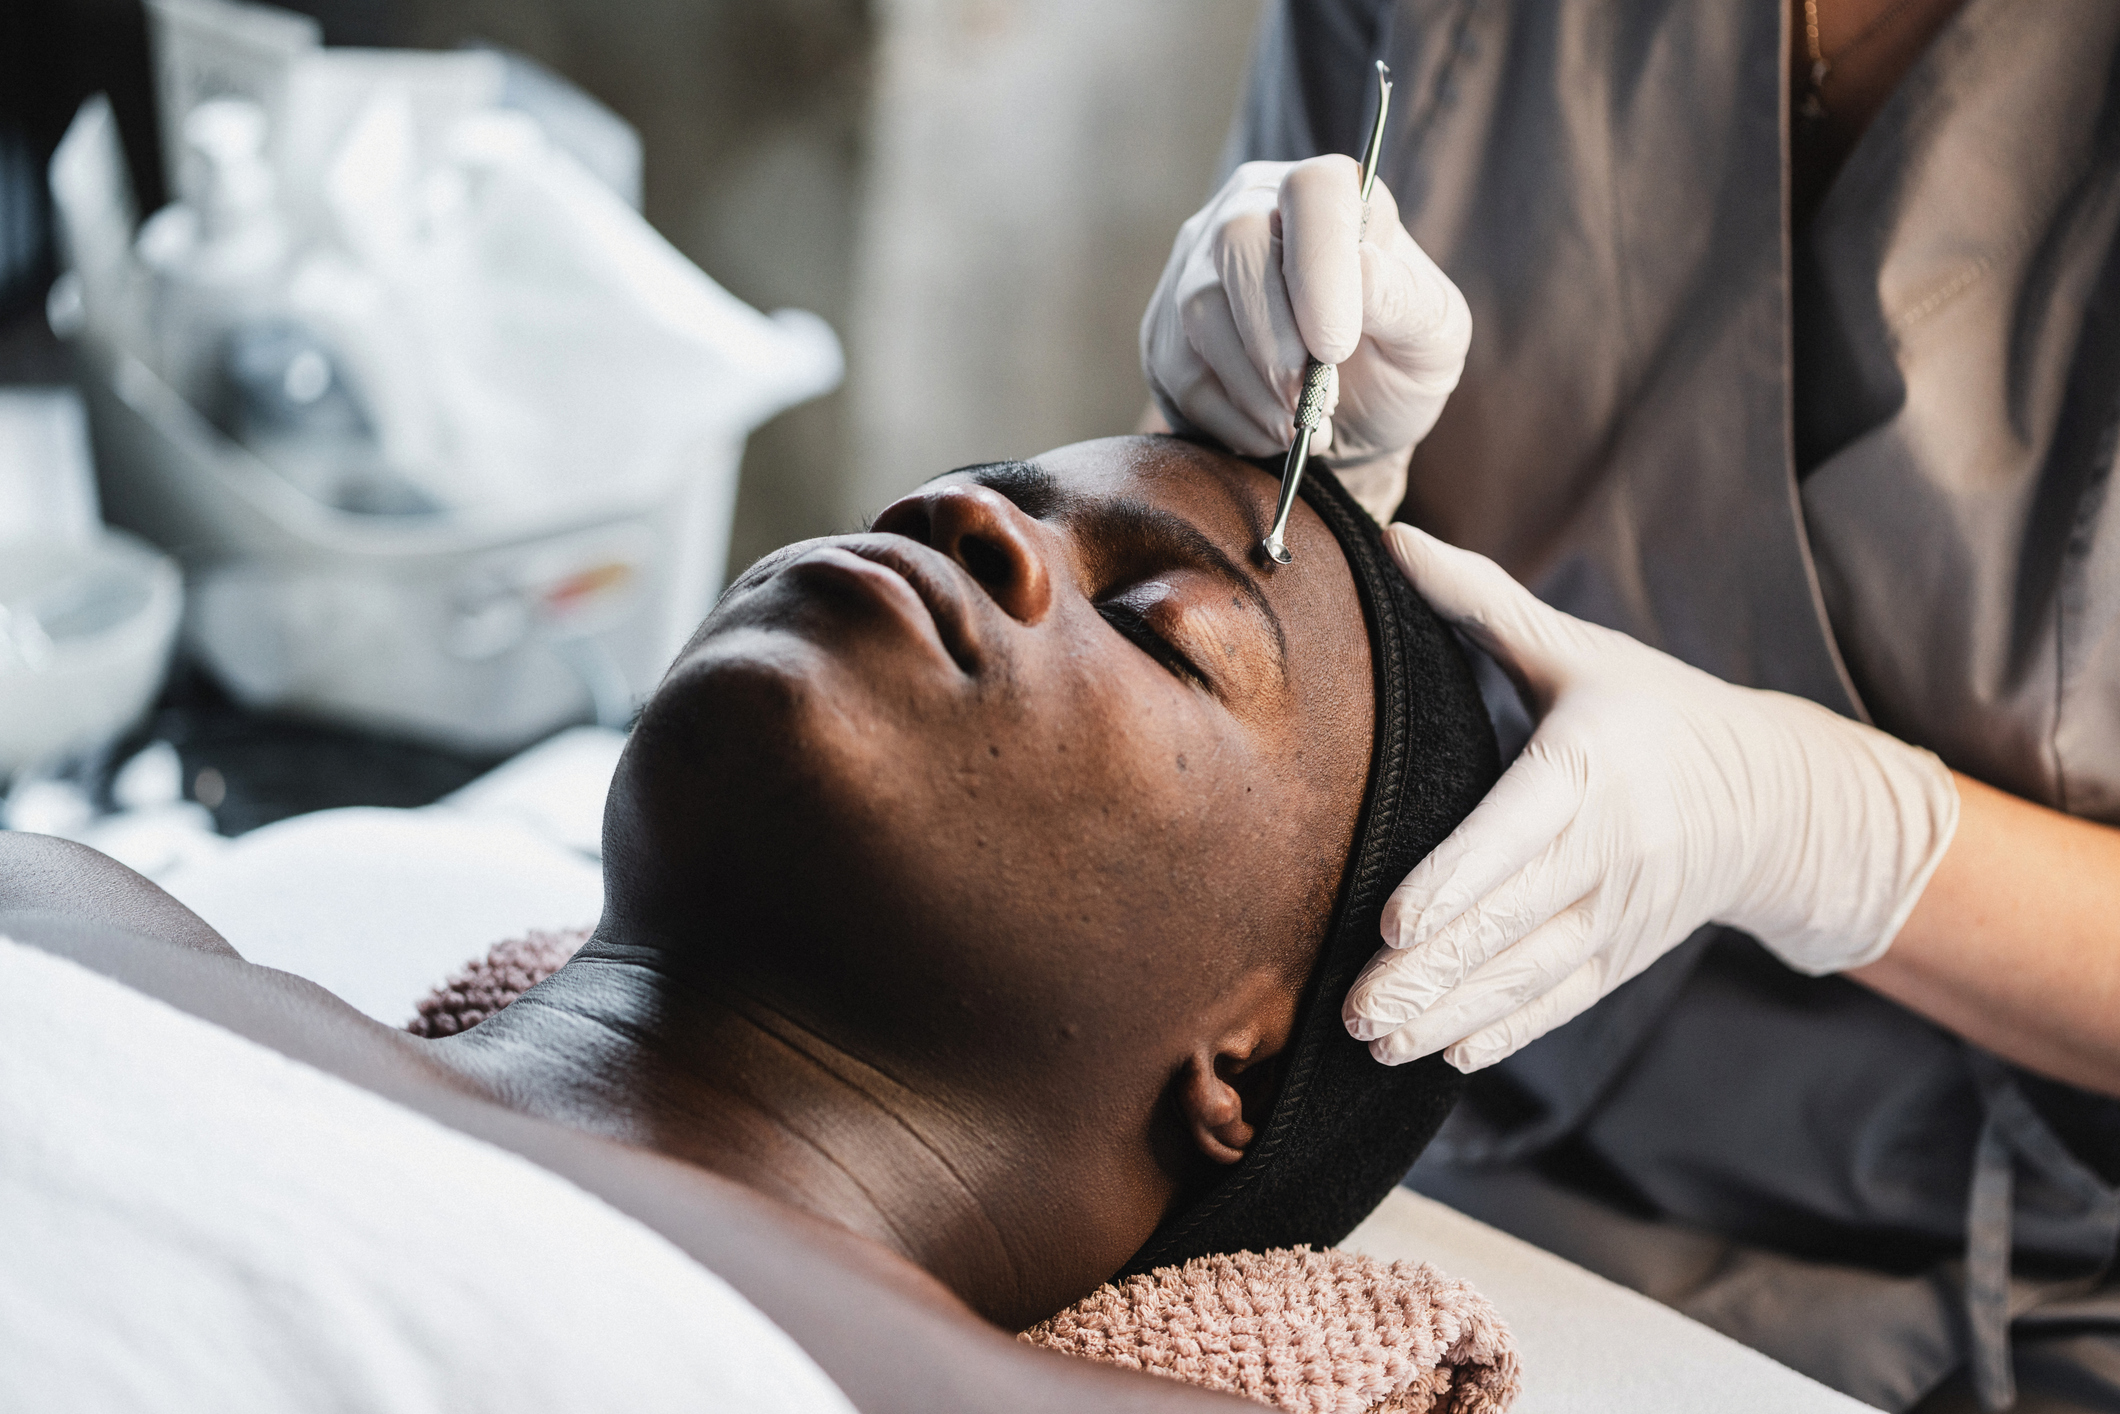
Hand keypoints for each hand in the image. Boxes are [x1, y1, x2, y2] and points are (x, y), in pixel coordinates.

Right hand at [1139, 158, 1470, 520]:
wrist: (1352, 423)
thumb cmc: (1397, 362)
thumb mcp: (1433, 335)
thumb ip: (1404, 299)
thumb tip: (1362, 269)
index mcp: (1330, 195)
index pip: (1313, 190)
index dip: (1321, 265)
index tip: (1337, 345)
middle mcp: (1253, 211)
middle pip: (1238, 241)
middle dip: (1277, 338)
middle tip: (1314, 401)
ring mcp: (1198, 267)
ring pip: (1201, 309)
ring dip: (1255, 386)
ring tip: (1302, 424)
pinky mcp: (1167, 331)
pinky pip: (1181, 370)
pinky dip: (1232, 417)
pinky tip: (1271, 431)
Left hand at [1345, 525, 1961, 1071]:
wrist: (1776, 795)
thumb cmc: (1652, 711)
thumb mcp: (1578, 652)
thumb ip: (1484, 603)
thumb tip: (1396, 539)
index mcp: (1589, 766)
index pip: (1517, 831)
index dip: (1459, 880)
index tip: (1396, 922)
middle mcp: (1610, 847)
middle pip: (1511, 919)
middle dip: (1431, 970)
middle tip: (1354, 1008)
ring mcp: (1620, 911)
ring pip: (1529, 973)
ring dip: (1452, 1013)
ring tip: (1378, 1041)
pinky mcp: (1623, 953)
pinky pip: (1563, 1000)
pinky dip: (1508, 1030)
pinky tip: (1448, 1055)